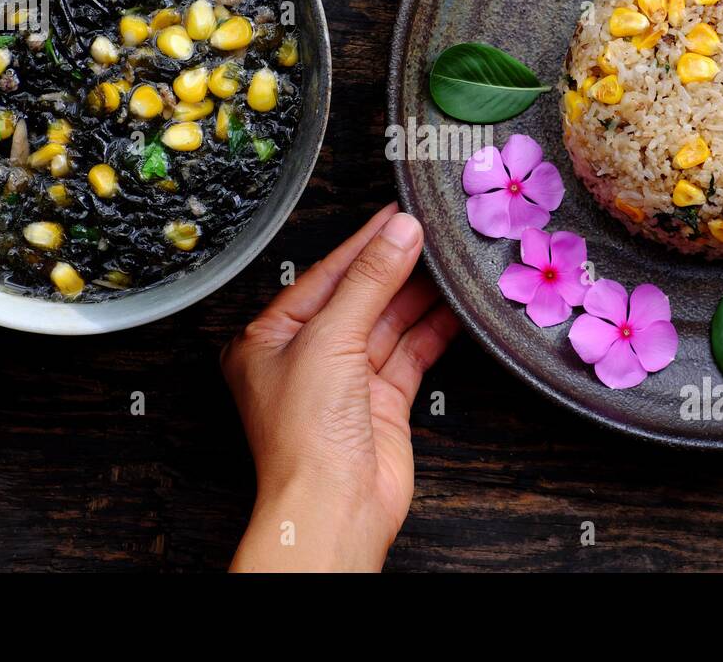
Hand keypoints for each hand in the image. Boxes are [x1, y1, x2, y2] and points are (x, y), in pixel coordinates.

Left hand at [222, 203, 459, 571]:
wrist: (334, 505)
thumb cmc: (303, 437)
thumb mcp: (331, 338)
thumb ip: (370, 281)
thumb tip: (399, 234)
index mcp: (270, 339)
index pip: (323, 276)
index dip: (361, 244)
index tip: (394, 216)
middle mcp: (306, 358)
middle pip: (357, 296)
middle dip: (393, 266)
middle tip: (428, 233)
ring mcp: (345, 381)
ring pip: (387, 323)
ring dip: (417, 295)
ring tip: (446, 262)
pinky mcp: (381, 402)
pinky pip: (409, 353)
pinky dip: (432, 330)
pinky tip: (453, 307)